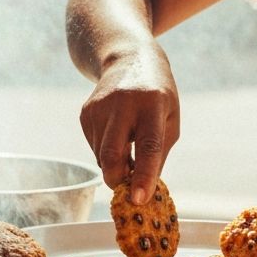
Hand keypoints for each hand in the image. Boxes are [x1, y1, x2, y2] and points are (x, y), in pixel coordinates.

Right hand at [79, 43, 179, 203]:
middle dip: (117, 180)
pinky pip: (94, 147)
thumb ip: (159, 154)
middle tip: (128, 189)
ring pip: (101, 156)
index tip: (139, 199)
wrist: (128, 57)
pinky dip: (106, 152)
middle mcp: (123, 103)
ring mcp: (100, 107)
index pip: (148, 145)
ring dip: (115, 164)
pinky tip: (117, 134)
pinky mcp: (85, 112)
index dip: (144, 174)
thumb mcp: (171, 118)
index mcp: (153, 104)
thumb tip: (143, 191)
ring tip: (129, 147)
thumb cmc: (158, 95)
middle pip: (112, 155)